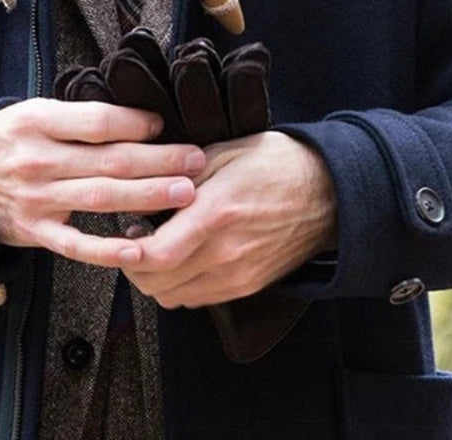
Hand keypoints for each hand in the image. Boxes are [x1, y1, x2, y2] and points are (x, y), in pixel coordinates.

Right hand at [0, 98, 204, 266]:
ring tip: (185, 193)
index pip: (98, 122)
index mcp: (40, 122)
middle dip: (160, 161)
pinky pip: (73, 244)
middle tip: (197, 161)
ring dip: (147, 196)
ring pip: (100, 198)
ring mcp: (36, 199)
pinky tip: (136, 249)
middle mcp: (39, 160)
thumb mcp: (39, 112)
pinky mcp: (34, 232)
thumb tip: (146, 118)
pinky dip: (104, 249)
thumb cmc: (16, 138)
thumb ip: (83, 117)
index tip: (165, 125)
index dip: (136, 124)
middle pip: (109, 160)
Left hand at [122, 131, 336, 308]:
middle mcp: (226, 253)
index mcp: (217, 215)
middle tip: (136, 240)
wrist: (329, 193)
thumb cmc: (280, 165)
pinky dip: (182, 284)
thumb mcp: (226, 153)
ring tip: (161, 247)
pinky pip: (199, 298)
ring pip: (174, 296)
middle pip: (157, 283)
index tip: (122, 236)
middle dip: (134, 267)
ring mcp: (238, 275)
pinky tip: (188, 257)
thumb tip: (145, 191)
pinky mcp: (248, 286)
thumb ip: (182, 175)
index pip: (153, 256)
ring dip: (158, 278)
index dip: (125, 253)